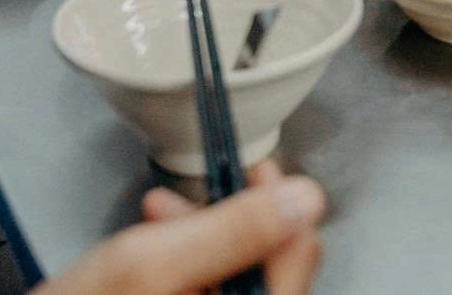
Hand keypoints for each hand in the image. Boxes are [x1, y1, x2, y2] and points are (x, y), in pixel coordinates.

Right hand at [36, 161, 324, 294]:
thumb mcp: (146, 263)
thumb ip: (230, 230)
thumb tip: (304, 199)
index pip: (298, 255)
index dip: (278, 203)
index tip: (255, 171)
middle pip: (266, 269)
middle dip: (226, 221)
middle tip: (188, 196)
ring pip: (236, 280)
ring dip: (201, 240)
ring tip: (156, 218)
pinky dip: (187, 267)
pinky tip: (154, 250)